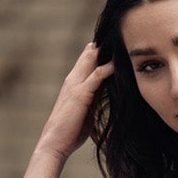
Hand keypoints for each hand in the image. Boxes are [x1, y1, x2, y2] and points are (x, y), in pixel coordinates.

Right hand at [36, 40, 115, 162]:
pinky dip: (109, 67)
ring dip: (107, 50)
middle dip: (105, 44)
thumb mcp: (85, 111)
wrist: (54, 143)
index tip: (118, 44)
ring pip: (93, 58)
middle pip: (90, 53)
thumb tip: (106, 95)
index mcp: (73, 83)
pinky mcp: (81, 93)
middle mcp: (73, 79)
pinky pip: (97, 75)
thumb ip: (94, 99)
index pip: (88, 59)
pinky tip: (119, 61)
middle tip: (123, 34)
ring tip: (124, 39)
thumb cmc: (70, 132)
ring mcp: (76, 84)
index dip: (102, 50)